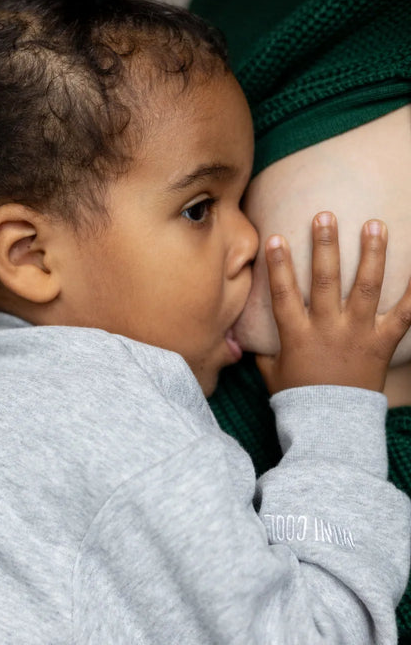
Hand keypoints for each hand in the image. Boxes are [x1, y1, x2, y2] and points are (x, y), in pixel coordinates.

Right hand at [257, 212, 410, 393]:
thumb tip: (249, 339)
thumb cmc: (300, 400)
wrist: (333, 428)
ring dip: (370, 255)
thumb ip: (264, 353)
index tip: (276, 238)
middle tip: (326, 215)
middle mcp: (328, 329)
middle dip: (325, 246)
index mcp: (297, 336)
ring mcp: (358, 334)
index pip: (283, 294)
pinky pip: (404, 314)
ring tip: (374, 225)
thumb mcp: (274, 375)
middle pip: (324, 281)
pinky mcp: (382, 343)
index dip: (279, 266)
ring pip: (364, 288)